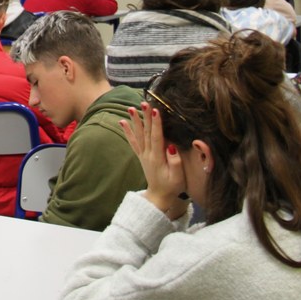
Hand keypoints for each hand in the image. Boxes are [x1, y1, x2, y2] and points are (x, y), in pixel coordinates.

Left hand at [121, 103, 186, 219]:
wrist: (159, 197)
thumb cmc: (172, 186)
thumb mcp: (177, 177)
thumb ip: (175, 162)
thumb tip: (171, 146)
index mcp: (157, 158)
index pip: (156, 137)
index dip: (156, 123)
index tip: (156, 110)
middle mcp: (148, 154)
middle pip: (146, 132)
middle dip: (145, 116)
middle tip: (144, 103)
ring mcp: (143, 155)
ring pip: (138, 135)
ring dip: (135, 121)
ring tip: (131, 108)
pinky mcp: (141, 156)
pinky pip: (133, 142)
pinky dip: (128, 131)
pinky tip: (122, 122)